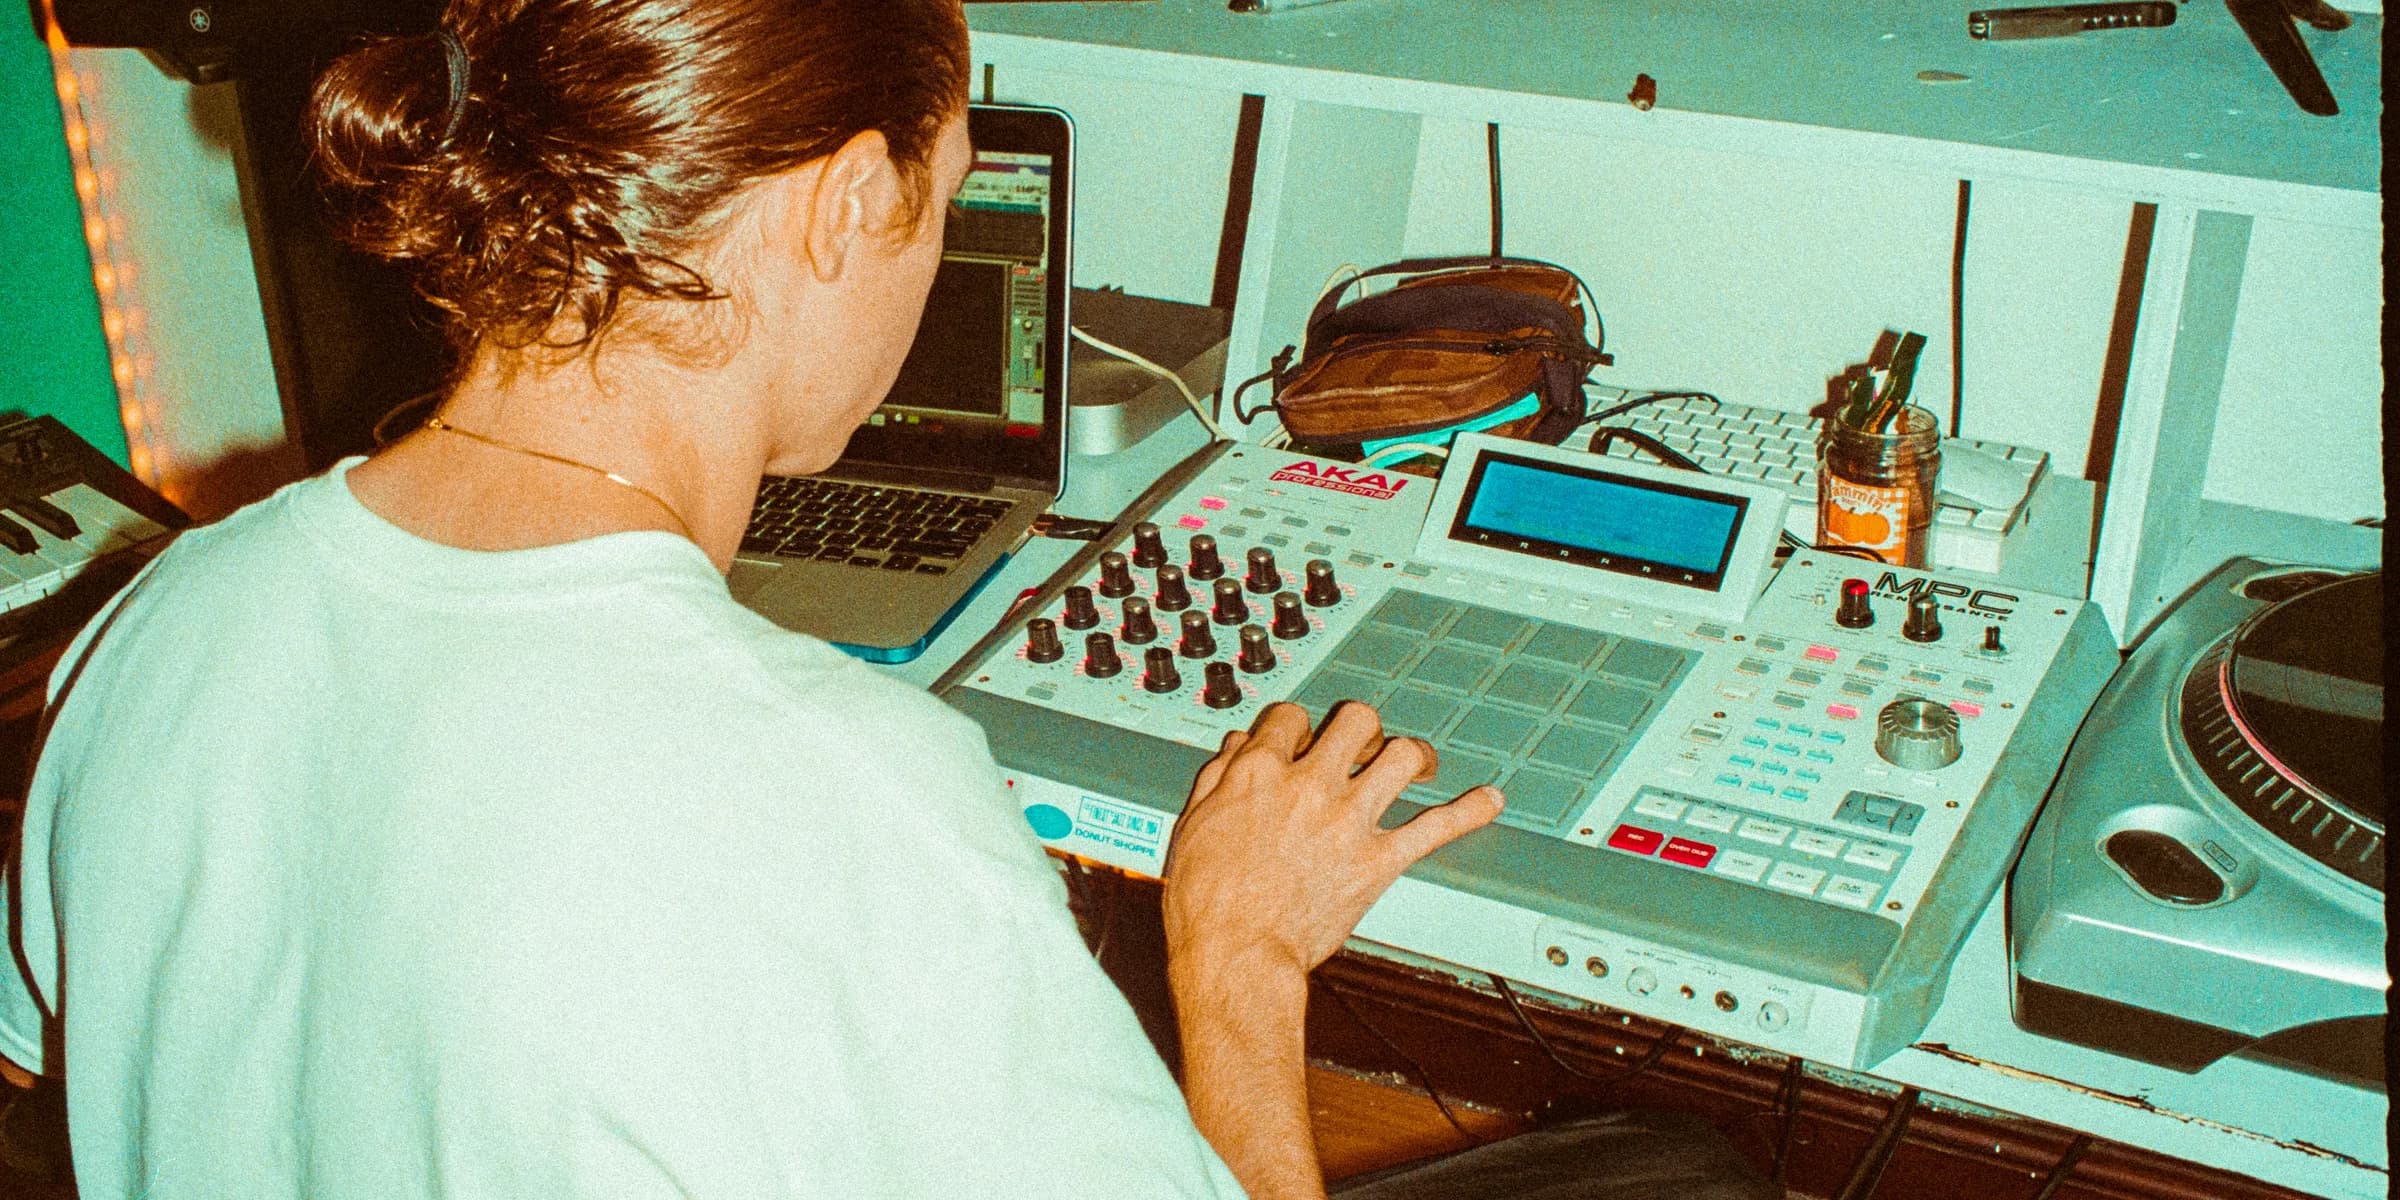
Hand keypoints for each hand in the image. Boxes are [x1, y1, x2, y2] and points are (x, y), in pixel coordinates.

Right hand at [1161, 700, 1503, 978]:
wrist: (1234, 953)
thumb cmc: (1205, 903)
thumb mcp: (1192, 825)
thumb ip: (1218, 780)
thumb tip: (1238, 750)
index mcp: (1261, 772)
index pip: (1291, 718)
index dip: (1300, 725)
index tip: (1304, 737)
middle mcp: (1311, 784)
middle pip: (1356, 721)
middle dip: (1363, 728)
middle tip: (1365, 746)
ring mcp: (1349, 819)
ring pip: (1402, 756)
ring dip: (1415, 755)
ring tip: (1420, 763)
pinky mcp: (1378, 860)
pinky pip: (1436, 827)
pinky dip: (1469, 812)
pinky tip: (1490, 800)